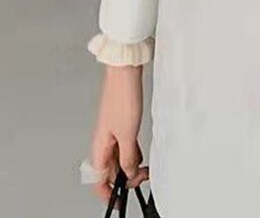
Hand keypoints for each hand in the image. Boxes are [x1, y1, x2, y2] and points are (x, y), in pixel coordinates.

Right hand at [90, 65, 148, 206]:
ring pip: (118, 157)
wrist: (125, 73)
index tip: (119, 202)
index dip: (107, 193)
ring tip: (145, 169)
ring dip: (130, 165)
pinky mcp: (121, 123)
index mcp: (99, 146)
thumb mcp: (127, 134)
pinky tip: (141, 153)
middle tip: (141, 179)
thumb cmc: (122, 97)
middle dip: (124, 178)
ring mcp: (112, 132)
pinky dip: (133, 152)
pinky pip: (125, 145)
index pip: (98, 179)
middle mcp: (103, 141)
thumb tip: (128, 173)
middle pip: (110, 170)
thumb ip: (127, 156)